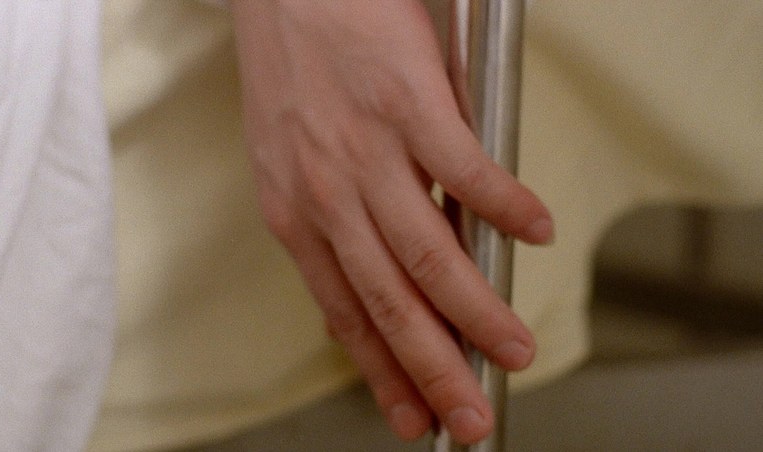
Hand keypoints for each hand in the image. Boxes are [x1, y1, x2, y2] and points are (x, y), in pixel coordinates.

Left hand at [230, 0, 552, 443]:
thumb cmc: (293, 71)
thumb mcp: (290, 163)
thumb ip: (334, 223)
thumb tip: (377, 280)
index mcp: (297, 215)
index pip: (346, 312)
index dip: (383, 371)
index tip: (411, 416)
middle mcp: (326, 195)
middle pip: (390, 302)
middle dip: (434, 370)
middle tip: (469, 417)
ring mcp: (367, 152)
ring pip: (427, 254)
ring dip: (477, 310)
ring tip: (513, 348)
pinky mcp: (407, 102)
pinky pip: (464, 171)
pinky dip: (504, 207)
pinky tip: (534, 233)